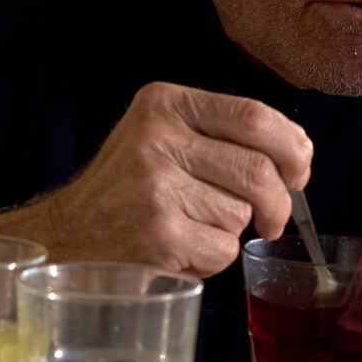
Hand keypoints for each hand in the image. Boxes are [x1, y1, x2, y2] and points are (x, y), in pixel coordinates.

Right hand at [21, 83, 309, 278]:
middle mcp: (157, 137)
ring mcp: (156, 186)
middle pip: (259, 170)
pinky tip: (179, 251)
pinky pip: (222, 250)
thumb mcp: (160, 135)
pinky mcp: (159, 233)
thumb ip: (220, 135)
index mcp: (164, 103)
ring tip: (191, 229)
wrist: (64, 236)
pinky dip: (211, 259)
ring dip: (230, 232)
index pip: (255, 115)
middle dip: (279, 203)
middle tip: (272, 219)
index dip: (292, 147)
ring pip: (242, 214)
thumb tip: (296, 157)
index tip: (298, 172)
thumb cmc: (125, 190)